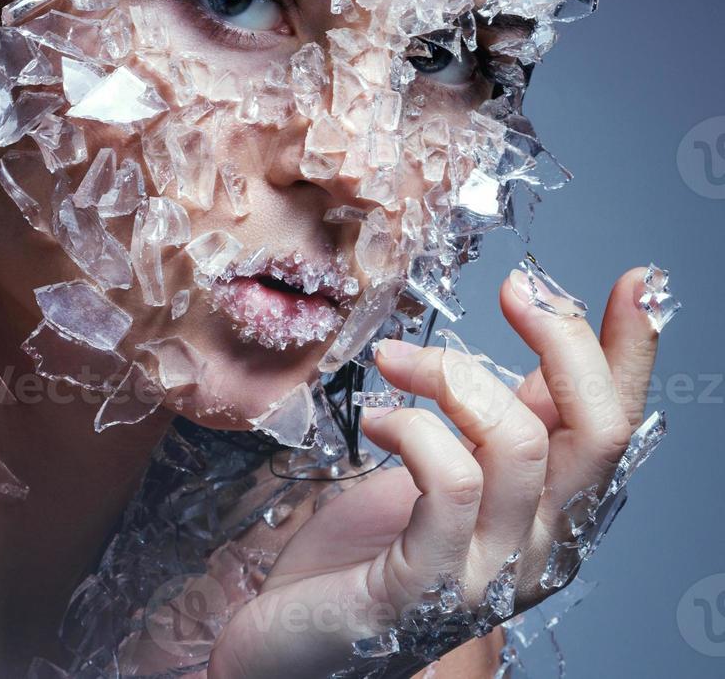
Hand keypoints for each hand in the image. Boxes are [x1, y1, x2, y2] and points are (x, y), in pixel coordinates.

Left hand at [209, 266, 661, 677]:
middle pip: (598, 432)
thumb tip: (536, 340)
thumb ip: (492, 421)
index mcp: (548, 514)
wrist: (289, 645)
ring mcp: (487, 574)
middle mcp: (538, 550)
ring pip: (522, 445)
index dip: (630, 352)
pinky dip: (415, 428)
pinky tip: (377, 419)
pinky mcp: (425, 586)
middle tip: (514, 291)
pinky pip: (452, 483)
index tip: (633, 280)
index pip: (615, 426)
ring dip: (455, 375)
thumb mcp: (442, 471)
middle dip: (564, 340)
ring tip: (396, 362)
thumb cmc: (359, 558)